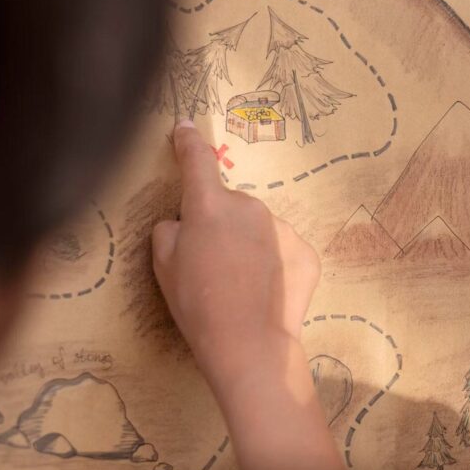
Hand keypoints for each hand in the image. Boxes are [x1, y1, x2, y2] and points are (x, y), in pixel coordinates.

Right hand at [152, 121, 319, 378]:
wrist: (249, 342)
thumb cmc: (197, 303)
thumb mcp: (164, 265)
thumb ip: (170, 230)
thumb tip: (183, 222)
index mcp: (209, 206)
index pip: (197, 161)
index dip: (189, 143)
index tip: (187, 128)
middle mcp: (250, 207)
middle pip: (231, 206)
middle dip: (222, 225)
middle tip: (213, 264)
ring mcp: (283, 228)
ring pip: (260, 229)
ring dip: (250, 246)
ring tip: (241, 285)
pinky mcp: (306, 252)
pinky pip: (284, 251)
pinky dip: (274, 265)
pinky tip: (265, 293)